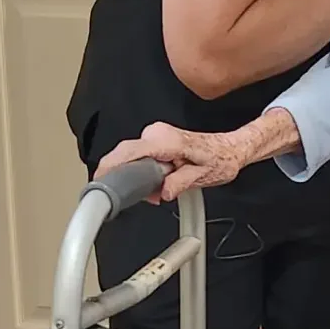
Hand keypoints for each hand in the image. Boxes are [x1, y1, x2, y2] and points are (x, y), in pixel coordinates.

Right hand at [95, 121, 249, 201]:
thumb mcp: (204, 177)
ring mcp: (155, 134)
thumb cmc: (220, 159)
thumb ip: (181, 183)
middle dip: (129, 178)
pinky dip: (142, 171)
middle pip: (125, 155)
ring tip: (161, 188)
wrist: (230, 149)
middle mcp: (158, 133)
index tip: (100, 181)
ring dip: (138, 177)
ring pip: (131, 158)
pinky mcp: (154, 138)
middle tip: (151, 195)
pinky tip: (159, 180)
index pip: (130, 151)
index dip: (110, 166)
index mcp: (168, 141)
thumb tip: (164, 191)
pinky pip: (138, 155)